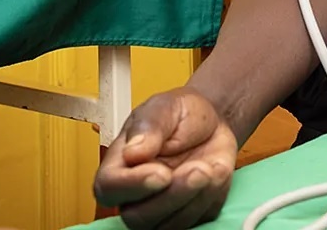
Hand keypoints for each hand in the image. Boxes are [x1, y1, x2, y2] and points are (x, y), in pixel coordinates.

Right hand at [94, 87, 237, 229]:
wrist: (212, 122)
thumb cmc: (180, 114)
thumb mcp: (164, 108)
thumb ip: (148, 127)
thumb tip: (132, 152)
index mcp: (119, 166)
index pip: (109, 188)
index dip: (132, 186)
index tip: (161, 173)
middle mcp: (135, 195)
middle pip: (138, 218)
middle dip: (172, 197)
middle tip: (198, 169)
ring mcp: (161, 209)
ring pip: (170, 226)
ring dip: (196, 198)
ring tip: (211, 166)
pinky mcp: (190, 215)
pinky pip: (200, 221)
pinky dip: (213, 197)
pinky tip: (218, 170)